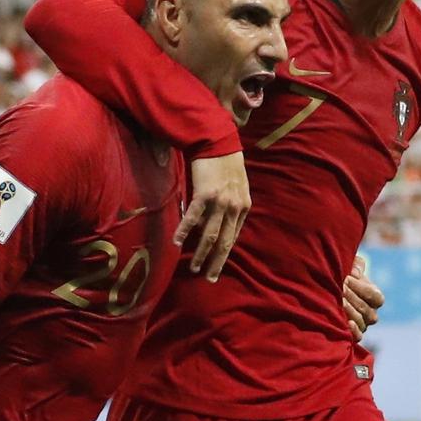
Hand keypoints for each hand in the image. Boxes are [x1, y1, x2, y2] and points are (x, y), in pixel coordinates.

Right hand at [176, 153, 250, 281]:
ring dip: (201, 253)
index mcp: (243, 207)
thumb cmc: (226, 165)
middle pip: (224, 241)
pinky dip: (185, 231)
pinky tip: (177, 242)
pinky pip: (193, 217)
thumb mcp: (237, 187)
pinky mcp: (205, 194)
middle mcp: (233, 207)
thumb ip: (231, 206)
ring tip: (194, 268)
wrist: (218, 142)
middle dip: (216, 262)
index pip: (233, 237)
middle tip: (209, 278)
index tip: (217, 268)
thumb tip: (219, 224)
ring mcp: (219, 201)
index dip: (224, 254)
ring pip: (210, 234)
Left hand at [343, 256, 384, 341]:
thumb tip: (354, 273)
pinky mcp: (353, 336)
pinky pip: (358, 337)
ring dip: (349, 310)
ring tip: (338, 301)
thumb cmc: (342, 277)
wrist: (325, 293)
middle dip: (351, 296)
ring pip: (361, 321)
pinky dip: (353, 331)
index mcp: (375, 297)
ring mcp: (363, 325)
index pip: (376, 296)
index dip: (362, 287)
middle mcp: (371, 313)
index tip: (347, 278)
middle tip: (338, 288)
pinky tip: (346, 322)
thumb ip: (356, 265)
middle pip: (366, 308)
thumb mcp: (350, 265)